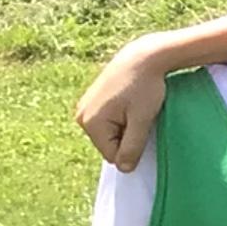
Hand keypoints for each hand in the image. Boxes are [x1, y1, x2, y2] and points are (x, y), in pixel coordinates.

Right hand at [75, 49, 171, 170]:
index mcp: (90, 123)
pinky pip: (107, 120)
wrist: (143, 56)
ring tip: (135, 107)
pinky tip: (130, 102)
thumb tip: (124, 169)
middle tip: (140, 115)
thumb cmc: (145, 87)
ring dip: (124, 127)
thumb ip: (132, 147)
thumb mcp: (142, 120)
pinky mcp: (91, 100)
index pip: (112, 156)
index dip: (132, 148)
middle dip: (126, 137)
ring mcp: (84, 107)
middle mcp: (81, 116)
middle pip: (109, 144)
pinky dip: (120, 117)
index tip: (143, 128)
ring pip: (109, 133)